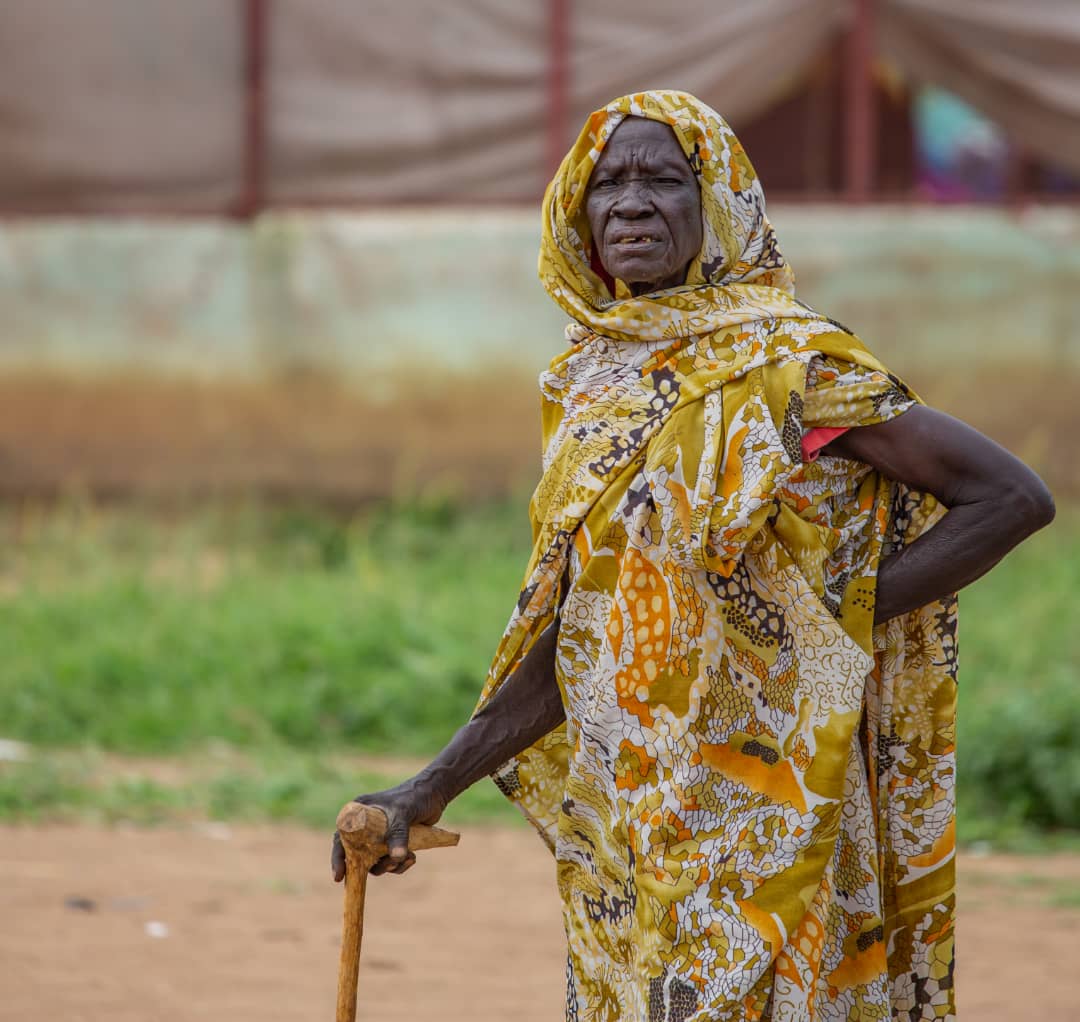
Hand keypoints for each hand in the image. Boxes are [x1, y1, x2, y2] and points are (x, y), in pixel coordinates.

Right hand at [330, 777, 446, 881]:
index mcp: (359, 812)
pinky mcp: (393, 842)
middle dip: (371, 866)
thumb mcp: (403, 814)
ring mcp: (380, 834)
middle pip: (357, 855)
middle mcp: (366, 825)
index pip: (342, 838)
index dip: (338, 858)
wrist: (435, 793)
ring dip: (389, 865)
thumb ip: (398, 835)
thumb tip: (397, 859)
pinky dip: (399, 864)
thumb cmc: (414, 796)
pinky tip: (412, 858)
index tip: (339, 877)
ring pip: (375, 861)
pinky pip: (389, 861)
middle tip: (388, 865)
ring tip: (407, 859)